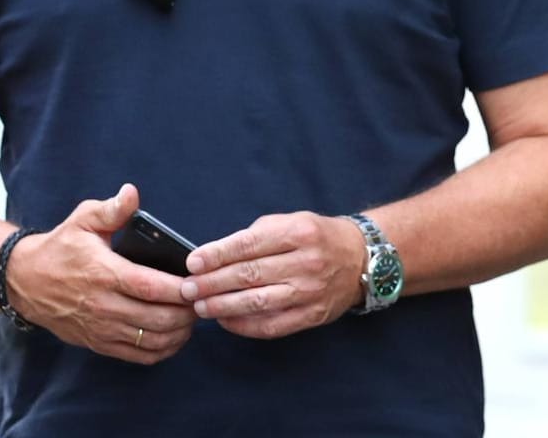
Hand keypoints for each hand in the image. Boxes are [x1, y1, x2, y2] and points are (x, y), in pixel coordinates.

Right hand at [3, 183, 196, 363]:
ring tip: (193, 316)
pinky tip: (175, 334)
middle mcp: (103, 306)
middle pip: (157, 318)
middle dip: (188, 312)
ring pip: (152, 340)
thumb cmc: (60, 247)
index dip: (180, 289)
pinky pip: (139, 356)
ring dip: (180, 332)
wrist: (24, 281)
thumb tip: (131, 193)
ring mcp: (101, 328)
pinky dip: (163, 349)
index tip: (198, 283)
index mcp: (103, 274)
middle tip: (203, 299)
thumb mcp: (82, 220)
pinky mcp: (98, 343)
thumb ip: (111, 209)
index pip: (150, 287)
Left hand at [182, 212, 366, 338]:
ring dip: (223, 306)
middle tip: (186, 288)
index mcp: (299, 232)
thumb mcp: (290, 222)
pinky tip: (225, 320)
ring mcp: (310, 291)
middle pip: (249, 275)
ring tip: (200, 306)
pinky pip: (272, 325)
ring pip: (258, 302)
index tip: (192, 262)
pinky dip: (244, 325)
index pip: (248, 245)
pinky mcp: (312, 315)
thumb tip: (213, 256)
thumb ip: (255, 237)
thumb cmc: (317, 237)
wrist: (361, 259)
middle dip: (212, 283)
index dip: (217, 255)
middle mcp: (306, 262)